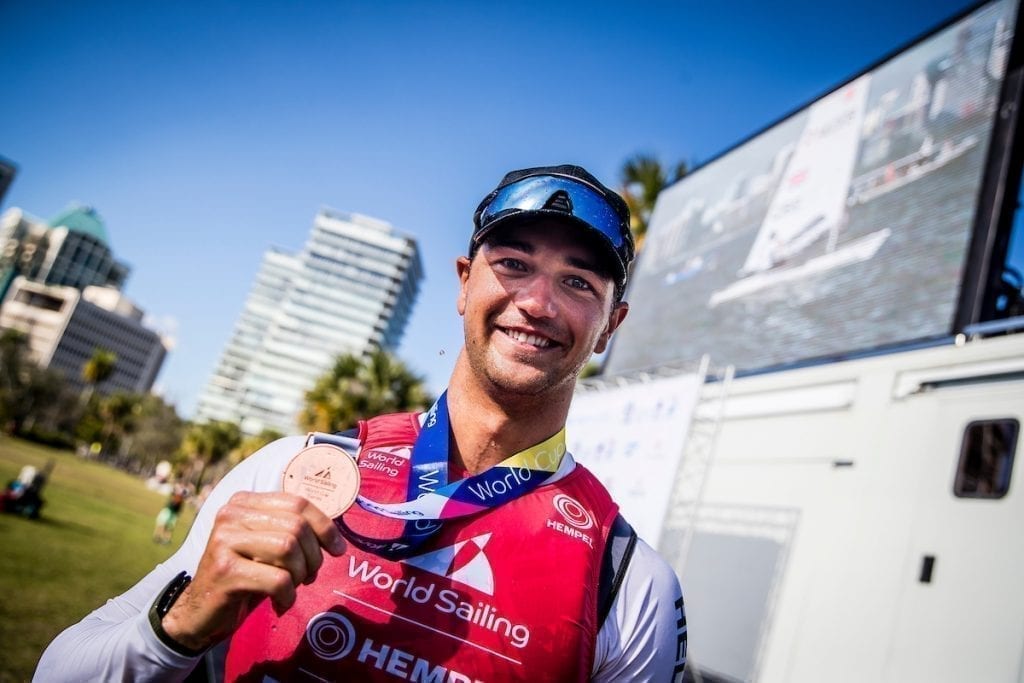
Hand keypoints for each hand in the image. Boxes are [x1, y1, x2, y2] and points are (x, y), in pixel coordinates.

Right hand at [161, 491, 345, 650]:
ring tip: (292, 589)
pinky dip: (288, 596)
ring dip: (300, 575)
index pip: (297, 502)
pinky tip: (280, 604)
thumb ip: (291, 530)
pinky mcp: (225, 570)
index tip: (338, 549)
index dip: (325, 526)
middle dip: (313, 556)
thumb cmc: (244, 577)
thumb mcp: (267, 547)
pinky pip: (277, 579)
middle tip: (309, 577)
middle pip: (296, 526)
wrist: (200, 613)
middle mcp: (231, 514)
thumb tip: (334, 534)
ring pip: (288, 549)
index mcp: (243, 502)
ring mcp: (224, 540)